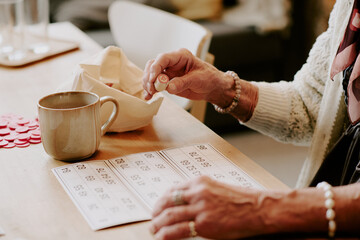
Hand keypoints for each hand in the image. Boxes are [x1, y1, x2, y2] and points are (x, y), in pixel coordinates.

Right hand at [142, 48, 233, 106]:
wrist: (213, 87)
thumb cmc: (209, 78)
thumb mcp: (198, 80)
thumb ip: (183, 83)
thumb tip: (169, 87)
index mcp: (181, 56)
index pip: (163, 58)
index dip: (156, 67)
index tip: (154, 79)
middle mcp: (172, 63)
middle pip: (153, 65)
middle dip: (150, 77)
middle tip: (152, 89)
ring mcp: (168, 72)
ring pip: (151, 74)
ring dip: (148, 83)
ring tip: (150, 94)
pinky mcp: (167, 82)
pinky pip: (155, 84)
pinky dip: (150, 90)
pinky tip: (148, 97)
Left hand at [149, 176, 271, 239]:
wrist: (259, 208)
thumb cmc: (243, 199)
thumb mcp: (218, 188)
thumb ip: (201, 192)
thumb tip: (187, 202)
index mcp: (200, 182)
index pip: (173, 189)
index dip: (162, 200)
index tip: (158, 206)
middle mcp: (198, 192)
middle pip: (168, 201)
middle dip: (156, 211)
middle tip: (153, 219)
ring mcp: (200, 207)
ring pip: (170, 215)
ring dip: (158, 224)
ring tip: (154, 229)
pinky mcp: (205, 224)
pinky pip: (179, 229)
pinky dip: (167, 234)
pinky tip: (162, 237)